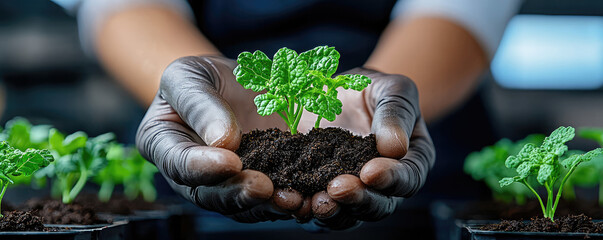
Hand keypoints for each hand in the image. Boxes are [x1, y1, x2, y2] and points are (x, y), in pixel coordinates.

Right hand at [136, 56, 298, 221]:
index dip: (203, 166)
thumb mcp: (190, 75)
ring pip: (244, 207)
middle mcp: (191, 177)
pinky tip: (308, 196)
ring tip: (291, 199)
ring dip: (268, 206)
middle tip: (264, 187)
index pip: (179, 163)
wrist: (234, 86)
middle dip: (239, 193)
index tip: (230, 160)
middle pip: (211, 195)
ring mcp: (225, 187)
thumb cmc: (203, 78)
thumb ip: (199, 104)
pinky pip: (271, 201)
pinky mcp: (258, 189)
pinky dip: (288, 201)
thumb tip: (221, 140)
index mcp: (164, 146)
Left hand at [296, 68, 435, 229]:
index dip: (392, 179)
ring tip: (312, 202)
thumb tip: (395, 148)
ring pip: (346, 215)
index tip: (371, 173)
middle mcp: (384, 187)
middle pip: (378, 206)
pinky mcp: (321, 193)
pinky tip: (289, 199)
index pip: (408, 179)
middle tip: (338, 189)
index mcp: (411, 162)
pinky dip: (302, 207)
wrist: (337, 94)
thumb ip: (395, 113)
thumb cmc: (373, 90)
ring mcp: (352, 194)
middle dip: (358, 200)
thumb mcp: (391, 89)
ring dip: (329, 211)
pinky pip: (314, 208)